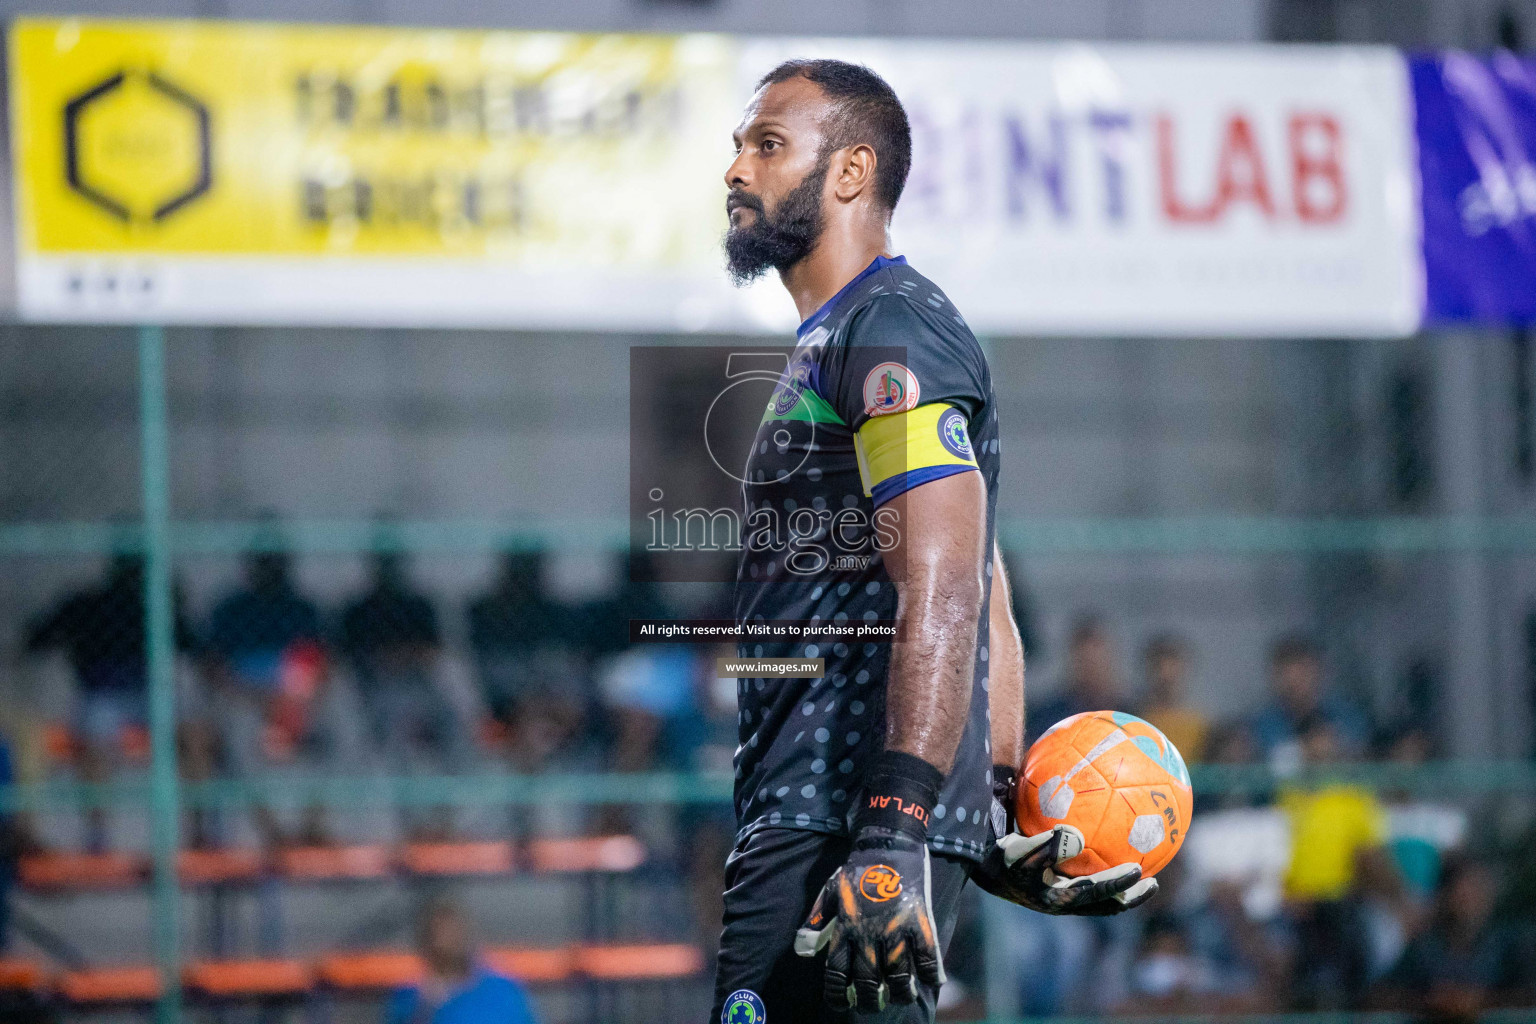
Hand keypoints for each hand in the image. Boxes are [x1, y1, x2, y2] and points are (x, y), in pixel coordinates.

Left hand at [793, 827, 945, 1010]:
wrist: (888, 842)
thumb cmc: (857, 869)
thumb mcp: (830, 891)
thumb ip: (816, 921)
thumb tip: (803, 952)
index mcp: (846, 927)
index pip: (837, 972)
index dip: (837, 994)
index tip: (841, 1003)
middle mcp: (870, 933)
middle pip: (869, 980)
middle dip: (869, 1000)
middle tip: (872, 1004)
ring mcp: (897, 928)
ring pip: (899, 975)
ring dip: (901, 992)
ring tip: (901, 996)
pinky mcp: (920, 921)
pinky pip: (929, 955)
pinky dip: (932, 973)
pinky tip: (932, 981)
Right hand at [972, 823, 1157, 915]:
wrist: (983, 869)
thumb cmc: (1001, 857)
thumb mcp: (1018, 851)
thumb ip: (1045, 845)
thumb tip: (1074, 834)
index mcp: (1057, 899)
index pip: (1096, 892)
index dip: (1118, 883)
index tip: (1139, 870)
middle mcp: (1064, 903)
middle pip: (1105, 906)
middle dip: (1130, 896)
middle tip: (1153, 882)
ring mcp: (1062, 900)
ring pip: (1100, 900)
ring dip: (1122, 892)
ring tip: (1143, 875)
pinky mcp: (1058, 891)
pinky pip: (1088, 884)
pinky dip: (1104, 876)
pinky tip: (1111, 854)